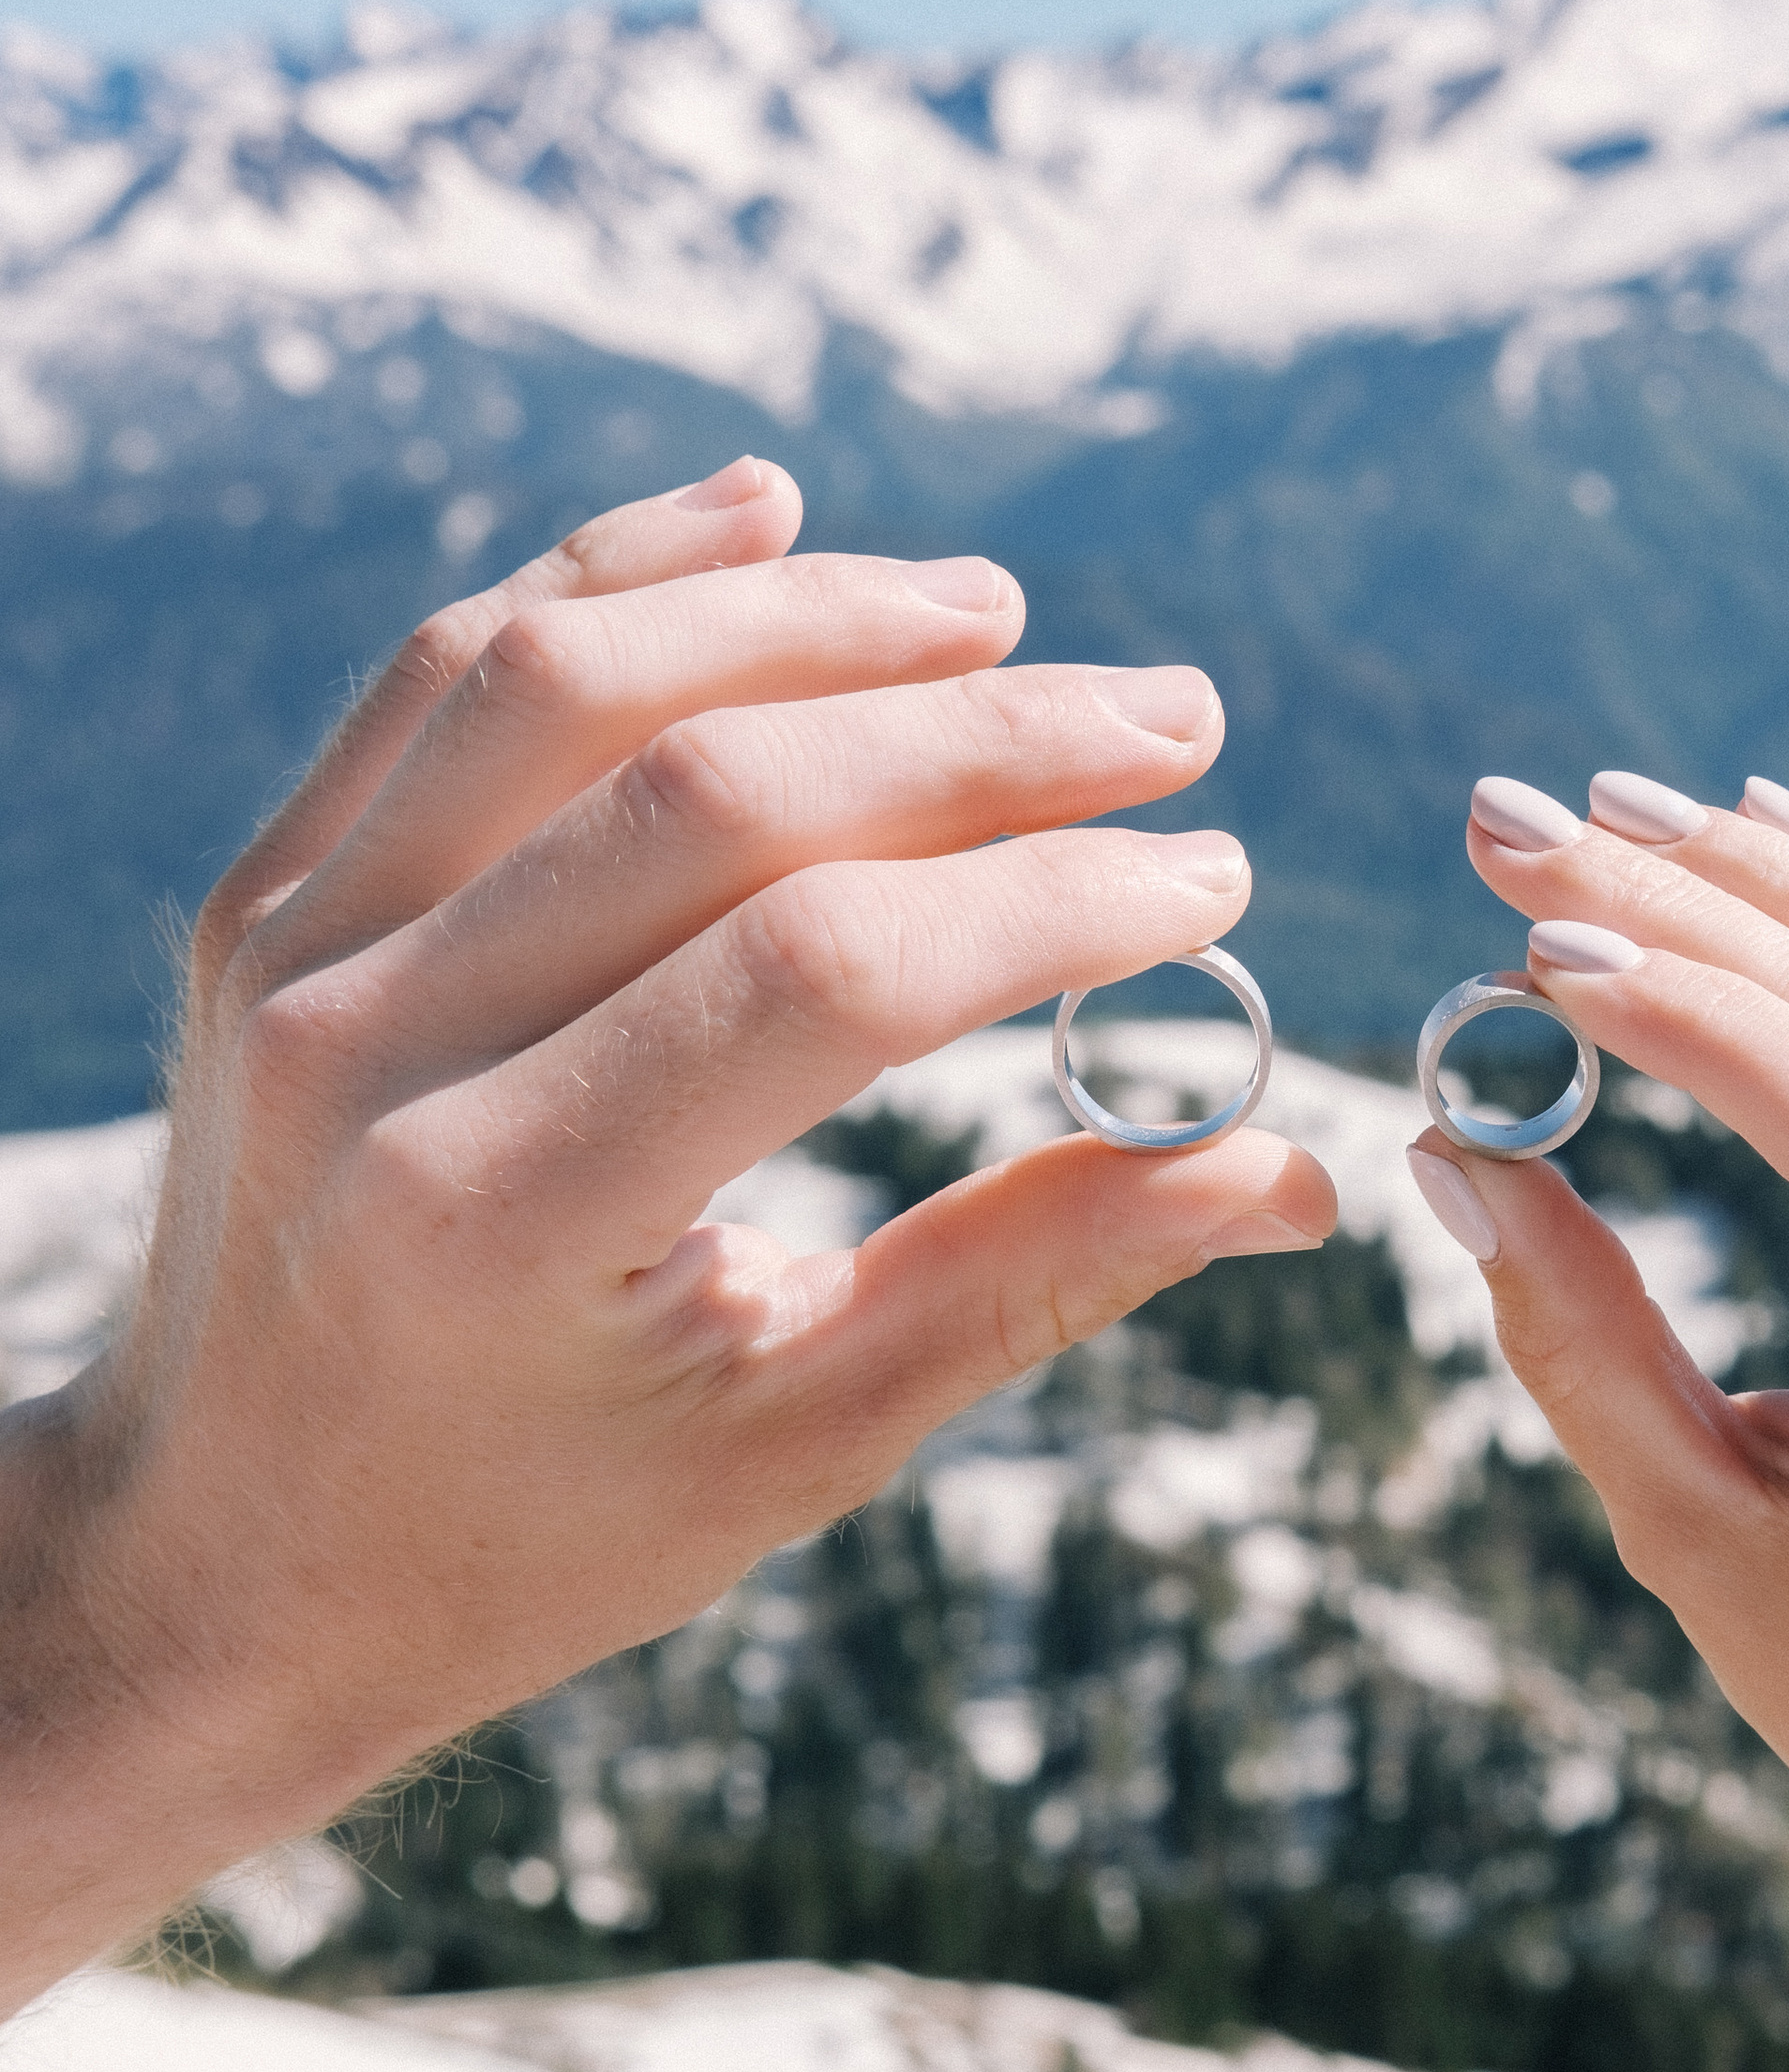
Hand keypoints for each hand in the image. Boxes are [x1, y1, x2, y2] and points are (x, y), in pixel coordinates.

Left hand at [0, 461, 1332, 2004]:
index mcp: (505, 1217)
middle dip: (986, 737)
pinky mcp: (260, 894)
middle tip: (1171, 723)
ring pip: (572, 677)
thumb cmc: (527, 1537)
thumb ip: (1036, 1279)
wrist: (213, 1559)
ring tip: (998, 616)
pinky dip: (614, 572)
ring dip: (811, 615)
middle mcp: (368, 1051)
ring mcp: (289, 948)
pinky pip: (444, 665)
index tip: (1211, 885)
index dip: (1050, 901)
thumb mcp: (792, 1446)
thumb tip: (1294, 1167)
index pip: (827, 972)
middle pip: (719, 793)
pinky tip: (765, 513)